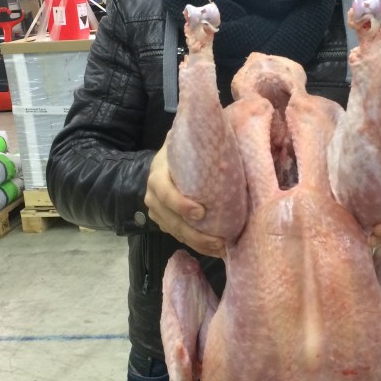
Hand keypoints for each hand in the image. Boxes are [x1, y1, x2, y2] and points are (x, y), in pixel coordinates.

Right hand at [144, 140, 225, 256]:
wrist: (167, 157)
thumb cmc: (184, 148)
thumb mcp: (187, 139)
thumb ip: (201, 138)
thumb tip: (227, 132)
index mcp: (158, 173)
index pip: (165, 192)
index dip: (180, 204)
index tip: (201, 212)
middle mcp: (153, 194)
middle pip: (172, 220)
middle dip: (196, 235)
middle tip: (220, 242)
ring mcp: (156, 210)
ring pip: (176, 232)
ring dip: (198, 244)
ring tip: (221, 248)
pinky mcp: (163, 220)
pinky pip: (178, 236)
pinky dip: (196, 244)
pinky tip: (214, 249)